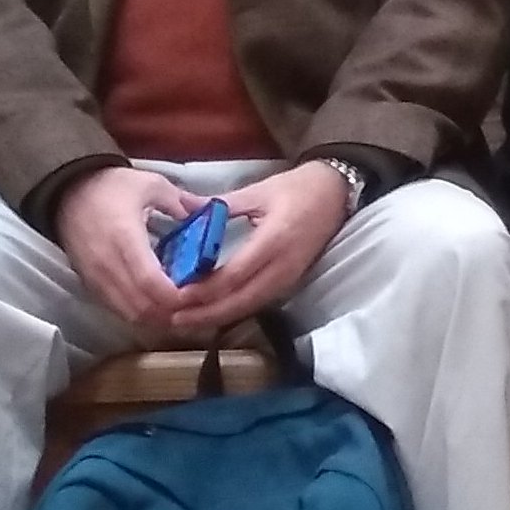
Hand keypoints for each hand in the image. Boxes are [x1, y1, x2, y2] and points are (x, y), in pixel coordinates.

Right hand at [56, 163, 200, 333]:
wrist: (66, 190)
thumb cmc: (110, 186)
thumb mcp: (150, 185)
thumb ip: (182, 202)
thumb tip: (212, 209)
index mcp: (125, 238)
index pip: (151, 283)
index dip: (177, 297)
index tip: (198, 293)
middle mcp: (108, 264)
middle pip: (142, 307)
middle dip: (172, 313)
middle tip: (195, 304)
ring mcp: (96, 277)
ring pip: (129, 314)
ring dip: (156, 317)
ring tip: (178, 307)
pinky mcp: (89, 284)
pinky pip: (116, 309)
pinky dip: (139, 313)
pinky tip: (156, 303)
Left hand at [164, 163, 350, 341]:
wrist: (336, 194)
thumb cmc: (298, 188)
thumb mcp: (258, 191)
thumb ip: (220, 205)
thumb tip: (184, 208)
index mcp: (273, 240)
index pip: (235, 275)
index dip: (205, 289)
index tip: (177, 294)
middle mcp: (282, 266)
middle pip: (241, 301)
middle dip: (206, 314)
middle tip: (173, 319)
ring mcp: (288, 278)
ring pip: (249, 307)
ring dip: (217, 317)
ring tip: (186, 321)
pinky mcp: (289, 282)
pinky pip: (258, 303)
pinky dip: (233, 310)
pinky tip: (212, 311)